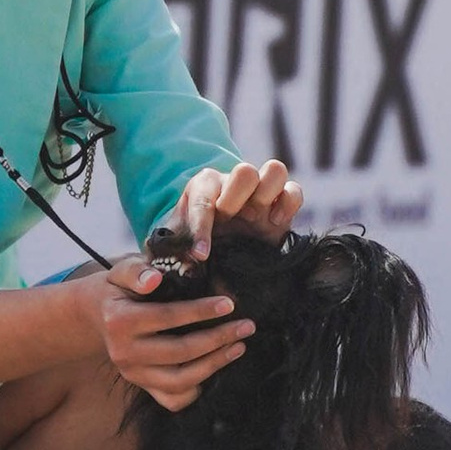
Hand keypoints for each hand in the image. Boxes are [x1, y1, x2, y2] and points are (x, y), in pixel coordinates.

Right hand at [95, 258, 252, 412]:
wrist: (96, 314)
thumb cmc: (117, 288)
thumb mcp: (121, 270)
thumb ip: (136, 271)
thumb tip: (154, 279)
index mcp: (120, 321)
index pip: (167, 317)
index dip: (200, 311)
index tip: (230, 304)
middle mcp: (124, 352)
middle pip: (179, 352)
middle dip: (218, 339)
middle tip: (246, 326)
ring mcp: (132, 374)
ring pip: (179, 381)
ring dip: (214, 365)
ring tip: (238, 347)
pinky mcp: (140, 385)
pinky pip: (172, 399)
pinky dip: (196, 390)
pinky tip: (215, 369)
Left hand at [168, 158, 302, 258]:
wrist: (217, 249)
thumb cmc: (192, 246)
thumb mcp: (175, 250)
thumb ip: (167, 260)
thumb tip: (157, 279)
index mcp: (203, 189)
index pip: (203, 201)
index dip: (201, 229)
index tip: (202, 256)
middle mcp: (233, 184)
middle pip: (244, 170)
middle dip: (237, 197)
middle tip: (230, 221)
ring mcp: (260, 192)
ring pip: (274, 170)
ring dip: (267, 194)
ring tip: (258, 220)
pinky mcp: (281, 205)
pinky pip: (294, 190)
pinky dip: (289, 204)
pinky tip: (276, 225)